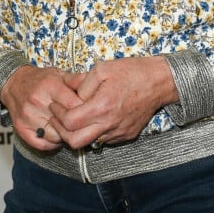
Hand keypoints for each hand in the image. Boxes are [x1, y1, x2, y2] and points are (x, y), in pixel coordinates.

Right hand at [0, 65, 82, 150]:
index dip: (85, 110)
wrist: (14, 84)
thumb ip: (77, 81)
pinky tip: (56, 135)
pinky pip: (42, 144)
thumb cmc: (40, 80)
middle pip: (65, 122)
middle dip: (76, 125)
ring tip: (67, 128)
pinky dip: (52, 143)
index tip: (89, 111)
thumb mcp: (59, 74)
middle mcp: (38, 101)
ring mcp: (28, 116)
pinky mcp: (21, 128)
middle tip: (81, 123)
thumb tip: (95, 87)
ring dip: (64, 135)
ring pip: (55, 136)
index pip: (74, 105)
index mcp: (50, 86)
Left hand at [48, 56, 177, 149]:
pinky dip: (93, 132)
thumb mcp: (102, 69)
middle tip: (57, 117)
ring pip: (89, 143)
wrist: (160, 82)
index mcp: (102, 107)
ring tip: (74, 117)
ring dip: (77, 133)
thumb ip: (81, 81)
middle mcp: (109, 125)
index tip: (54, 105)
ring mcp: (118, 133)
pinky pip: (103, 140)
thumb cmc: (132, 72)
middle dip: (61, 131)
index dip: (57, 114)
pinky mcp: (126, 135)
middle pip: (75, 142)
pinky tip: (93, 118)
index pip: (69, 122)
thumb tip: (66, 90)